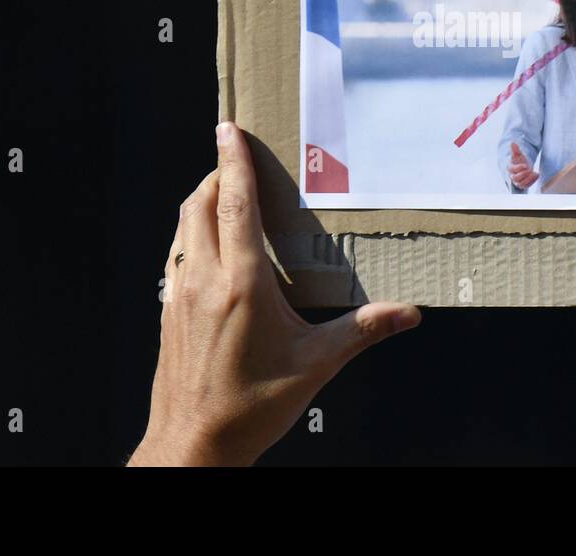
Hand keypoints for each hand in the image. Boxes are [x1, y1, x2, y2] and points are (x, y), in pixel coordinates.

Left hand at [128, 122, 420, 465]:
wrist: (192, 447)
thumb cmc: (251, 407)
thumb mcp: (315, 366)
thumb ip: (362, 331)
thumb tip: (408, 313)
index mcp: (240, 282)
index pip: (233, 202)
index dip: (232, 160)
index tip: (228, 128)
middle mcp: (203, 279)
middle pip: (200, 204)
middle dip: (217, 173)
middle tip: (235, 156)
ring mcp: (178, 296)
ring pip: (183, 228)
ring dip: (202, 202)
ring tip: (225, 193)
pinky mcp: (168, 314)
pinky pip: (177, 257)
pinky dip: (192, 235)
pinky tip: (210, 250)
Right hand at [508, 141, 538, 188]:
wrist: (521, 166)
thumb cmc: (518, 160)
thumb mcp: (517, 154)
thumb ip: (515, 149)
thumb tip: (513, 143)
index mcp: (510, 168)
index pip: (512, 169)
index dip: (519, 168)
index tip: (526, 165)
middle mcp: (513, 176)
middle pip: (516, 178)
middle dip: (524, 174)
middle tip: (530, 169)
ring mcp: (518, 181)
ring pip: (521, 184)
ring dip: (528, 179)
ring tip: (534, 172)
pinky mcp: (523, 185)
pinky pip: (526, 186)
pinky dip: (532, 181)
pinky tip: (537, 174)